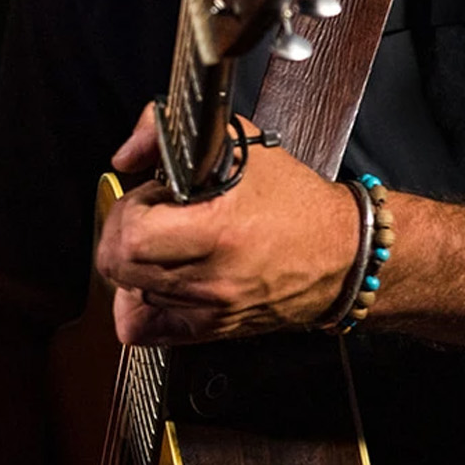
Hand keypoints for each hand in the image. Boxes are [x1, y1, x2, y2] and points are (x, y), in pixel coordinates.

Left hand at [96, 104, 358, 344]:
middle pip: (119, 265)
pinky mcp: (213, 329)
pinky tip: (154, 281)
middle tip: (150, 215)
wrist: (344, 252)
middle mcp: (212, 278)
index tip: (150, 196)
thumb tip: (125, 156)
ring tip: (165, 241)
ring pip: (129, 291)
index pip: (130, 236)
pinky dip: (136, 305)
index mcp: (217, 231)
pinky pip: (144, 330)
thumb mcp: (238, 142)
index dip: (128, 209)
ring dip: (134, 262)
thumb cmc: (293, 198)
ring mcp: (211, 309)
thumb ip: (165, 133)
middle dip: (123, 232)